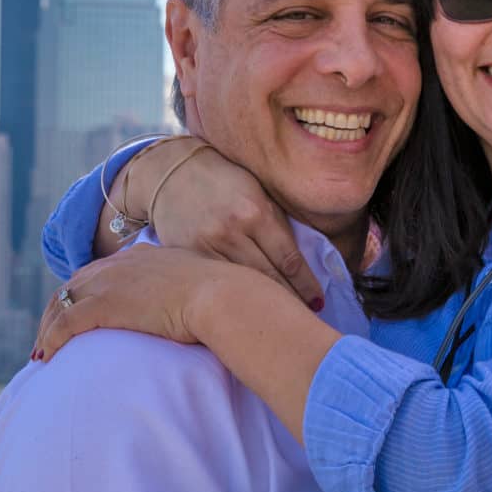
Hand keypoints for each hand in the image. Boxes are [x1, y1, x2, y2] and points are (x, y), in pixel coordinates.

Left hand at [32, 244, 243, 360]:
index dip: (81, 295)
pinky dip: (52, 339)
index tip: (75, 315)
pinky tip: (47, 356)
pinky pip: (66, 322)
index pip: (97, 273)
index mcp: (141, 257)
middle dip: (56, 311)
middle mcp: (119, 264)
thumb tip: (193, 310)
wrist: (221, 296)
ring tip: (42, 352)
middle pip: (72, 286)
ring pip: (62, 303)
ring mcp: (110, 282)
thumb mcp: (199, 286)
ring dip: (48, 328)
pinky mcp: (105, 304)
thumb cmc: (222, 299)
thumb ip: (185, 292)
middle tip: (48, 337)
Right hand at [113, 138, 323, 307]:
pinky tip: (244, 309)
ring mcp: (207, 245)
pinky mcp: (189, 255)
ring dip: (263, 303)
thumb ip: (278, 224)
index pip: (289, 259)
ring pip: (242, 284)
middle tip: (305, 317)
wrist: (173, 172)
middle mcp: (232, 230)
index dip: (306, 285)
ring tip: (279, 320)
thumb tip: (305, 263)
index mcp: (256, 211)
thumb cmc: (225, 180)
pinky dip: (232, 295)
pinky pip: (216, 282)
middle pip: (269, 277)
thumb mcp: (259, 192)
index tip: (318, 302)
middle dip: (290, 300)